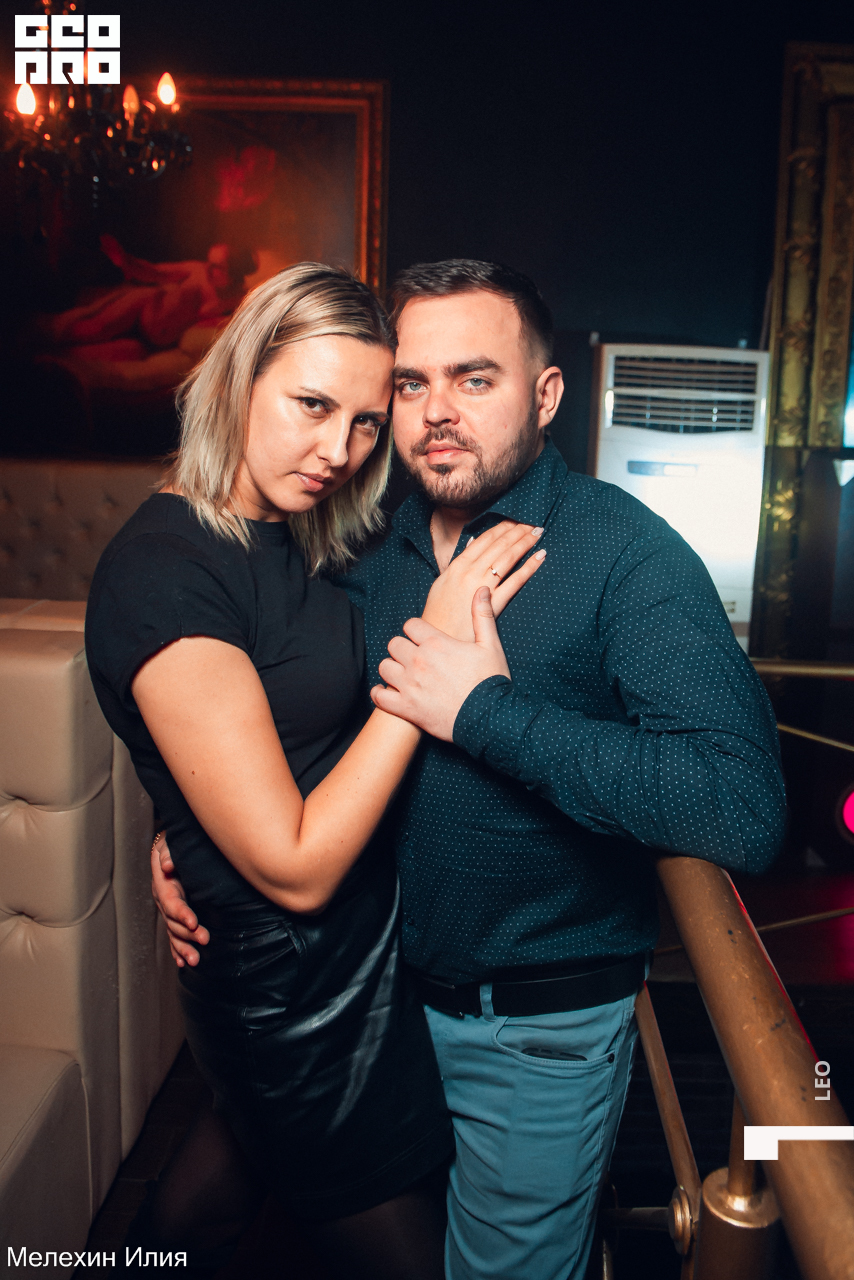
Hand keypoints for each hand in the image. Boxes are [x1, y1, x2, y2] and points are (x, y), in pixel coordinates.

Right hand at [150, 830, 208, 967]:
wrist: (175, 846)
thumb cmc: (176, 842)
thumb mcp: (171, 842)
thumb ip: (169, 852)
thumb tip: (166, 865)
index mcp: (163, 883)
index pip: (170, 901)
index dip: (180, 913)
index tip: (193, 923)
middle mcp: (163, 898)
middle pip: (171, 921)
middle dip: (186, 934)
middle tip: (204, 940)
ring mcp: (168, 909)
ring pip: (173, 932)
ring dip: (182, 947)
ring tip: (194, 960)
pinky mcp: (175, 915)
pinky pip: (173, 935)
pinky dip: (177, 949)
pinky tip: (182, 962)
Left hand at [372, 588, 509, 739]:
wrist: (489, 718)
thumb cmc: (491, 681)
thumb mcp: (491, 645)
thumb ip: (482, 615)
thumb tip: (482, 589)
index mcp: (436, 643)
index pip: (410, 625)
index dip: (415, 631)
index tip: (423, 639)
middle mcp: (418, 660)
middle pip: (394, 644)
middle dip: (402, 649)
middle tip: (414, 658)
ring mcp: (409, 685)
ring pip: (384, 667)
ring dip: (392, 669)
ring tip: (403, 675)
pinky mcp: (406, 707)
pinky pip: (379, 697)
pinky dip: (380, 694)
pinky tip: (389, 693)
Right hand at [422, 520, 544, 640]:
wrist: (439, 639)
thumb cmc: (439, 614)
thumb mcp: (442, 583)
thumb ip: (457, 561)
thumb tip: (472, 541)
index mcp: (457, 566)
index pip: (484, 540)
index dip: (501, 528)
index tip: (514, 521)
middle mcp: (470, 573)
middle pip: (499, 546)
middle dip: (517, 531)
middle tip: (532, 523)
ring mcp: (483, 588)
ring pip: (508, 558)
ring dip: (524, 542)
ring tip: (538, 533)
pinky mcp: (493, 604)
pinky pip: (515, 581)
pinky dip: (529, 567)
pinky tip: (540, 556)